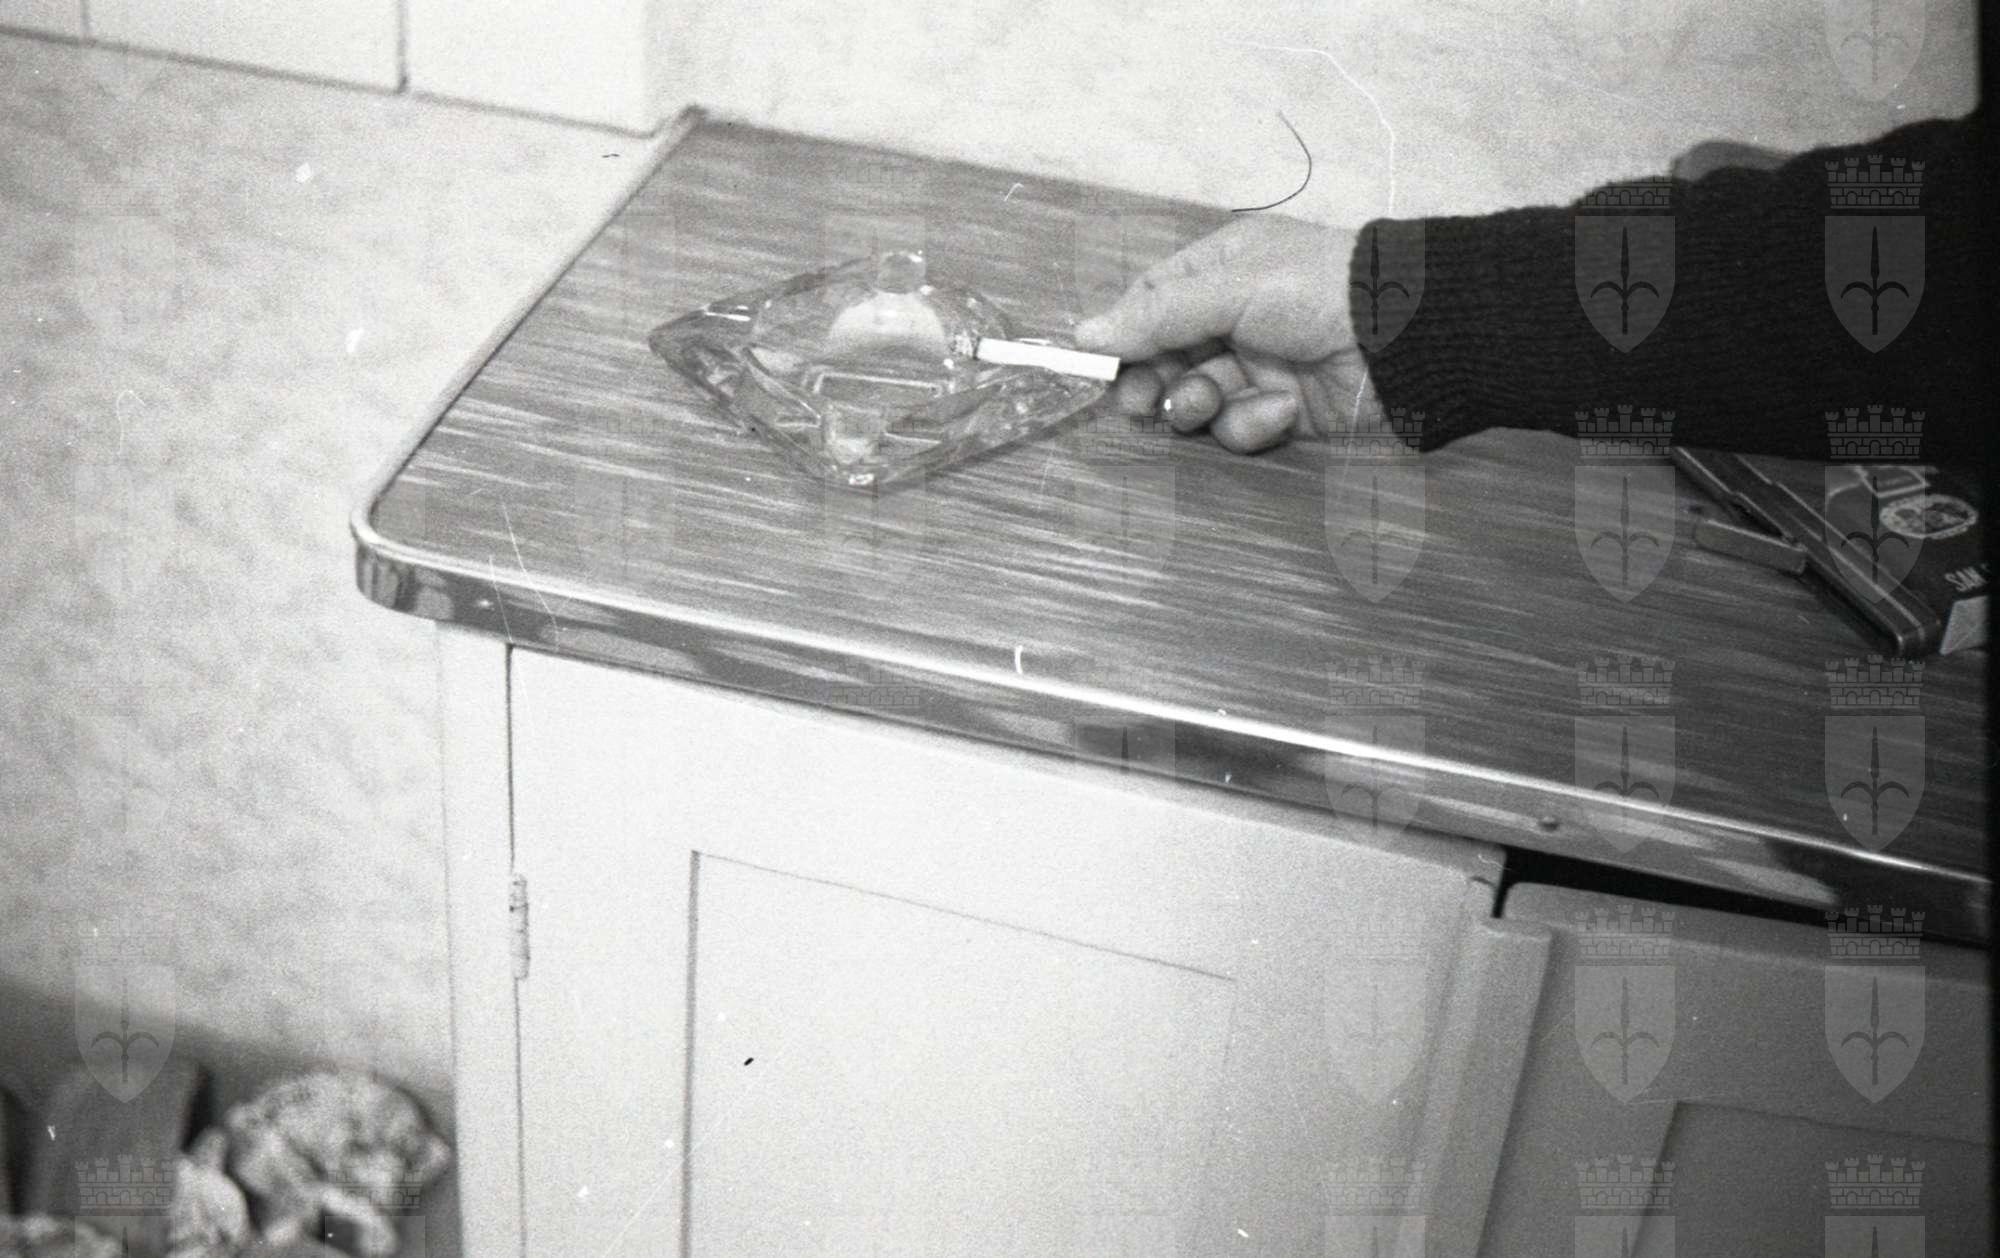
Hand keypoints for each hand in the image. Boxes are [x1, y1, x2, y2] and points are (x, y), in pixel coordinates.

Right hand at [1075, 216, 1382, 453]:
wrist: (1406, 337)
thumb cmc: (1315, 291)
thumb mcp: (1230, 288)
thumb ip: (1157, 316)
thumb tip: (1084, 334)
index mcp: (1221, 271)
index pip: (1152, 303)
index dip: (1124, 335)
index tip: (1100, 366)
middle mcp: (1234, 318)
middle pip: (1165, 359)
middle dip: (1152, 382)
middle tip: (1142, 401)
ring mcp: (1258, 367)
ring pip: (1197, 399)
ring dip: (1200, 404)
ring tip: (1215, 399)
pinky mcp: (1282, 411)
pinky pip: (1240, 427)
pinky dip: (1253, 422)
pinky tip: (1282, 409)